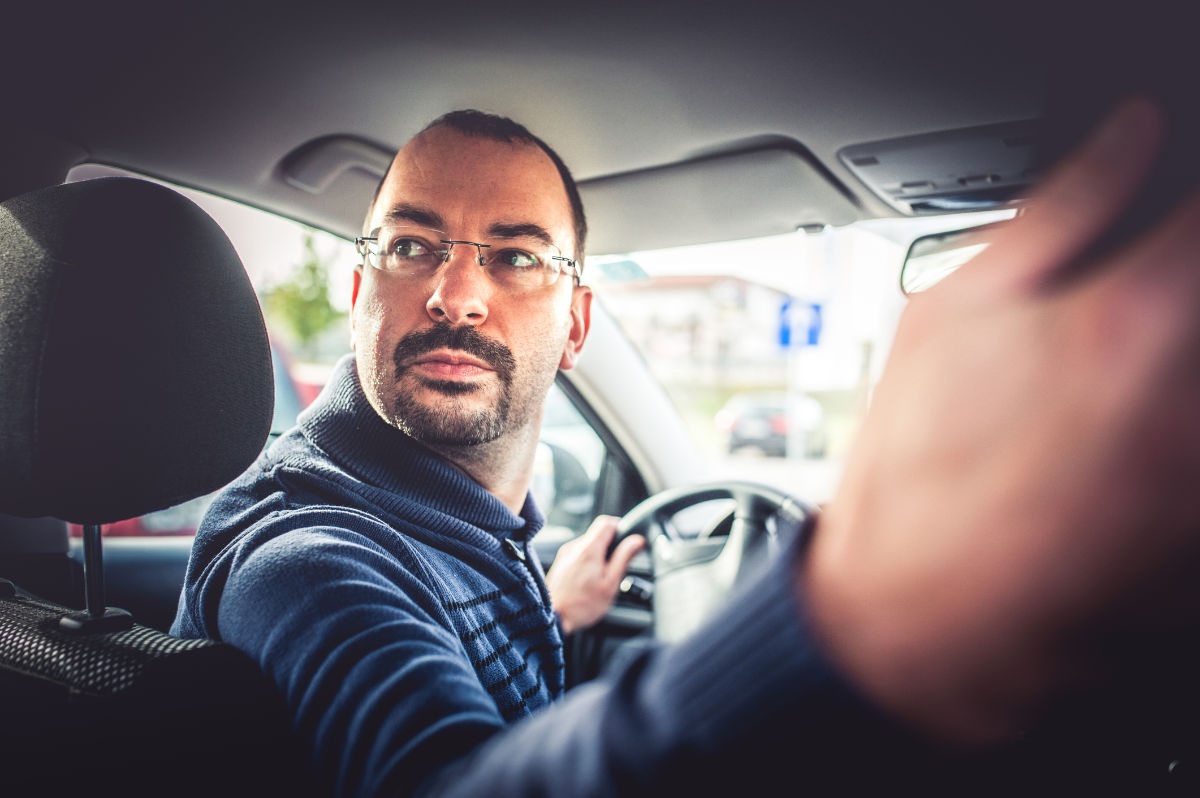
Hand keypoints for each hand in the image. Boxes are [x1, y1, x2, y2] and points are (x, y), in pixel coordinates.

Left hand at [546, 515, 645, 633]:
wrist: (554, 618)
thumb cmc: (582, 605)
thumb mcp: (610, 583)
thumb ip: (624, 558)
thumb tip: (637, 541)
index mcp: (589, 549)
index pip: (607, 522)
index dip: (620, 527)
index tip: (627, 540)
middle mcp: (574, 547)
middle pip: (597, 533)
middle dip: (610, 546)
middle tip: (616, 566)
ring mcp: (565, 554)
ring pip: (588, 544)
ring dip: (599, 555)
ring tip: (601, 578)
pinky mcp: (561, 562)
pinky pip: (579, 554)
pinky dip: (588, 562)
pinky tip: (589, 581)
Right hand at [801, 97, 1199, 744]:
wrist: (920, 613)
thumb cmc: (916, 466)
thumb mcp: (945, 312)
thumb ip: (1058, 210)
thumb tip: (1133, 130)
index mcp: (1134, 311)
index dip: (1196, 189)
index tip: (1181, 191)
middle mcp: (1197, 387)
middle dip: (1188, 268)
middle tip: (1147, 284)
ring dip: (1186, 337)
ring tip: (1129, 356)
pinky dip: (1184, 402)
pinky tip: (1131, 418)